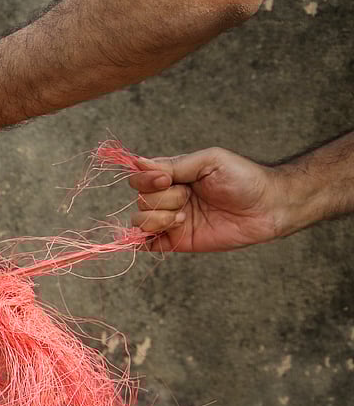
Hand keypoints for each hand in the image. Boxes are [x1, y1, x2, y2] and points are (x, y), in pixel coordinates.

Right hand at [127, 148, 291, 251]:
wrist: (268, 207)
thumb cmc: (243, 178)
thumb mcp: (208, 161)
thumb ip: (174, 164)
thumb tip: (138, 162)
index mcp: (172, 175)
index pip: (139, 178)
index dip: (146, 180)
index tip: (167, 180)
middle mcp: (168, 197)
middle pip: (140, 200)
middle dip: (162, 199)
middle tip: (189, 198)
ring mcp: (171, 220)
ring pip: (140, 222)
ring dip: (158, 219)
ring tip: (183, 219)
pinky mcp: (177, 241)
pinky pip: (147, 244)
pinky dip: (147, 240)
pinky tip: (172, 231)